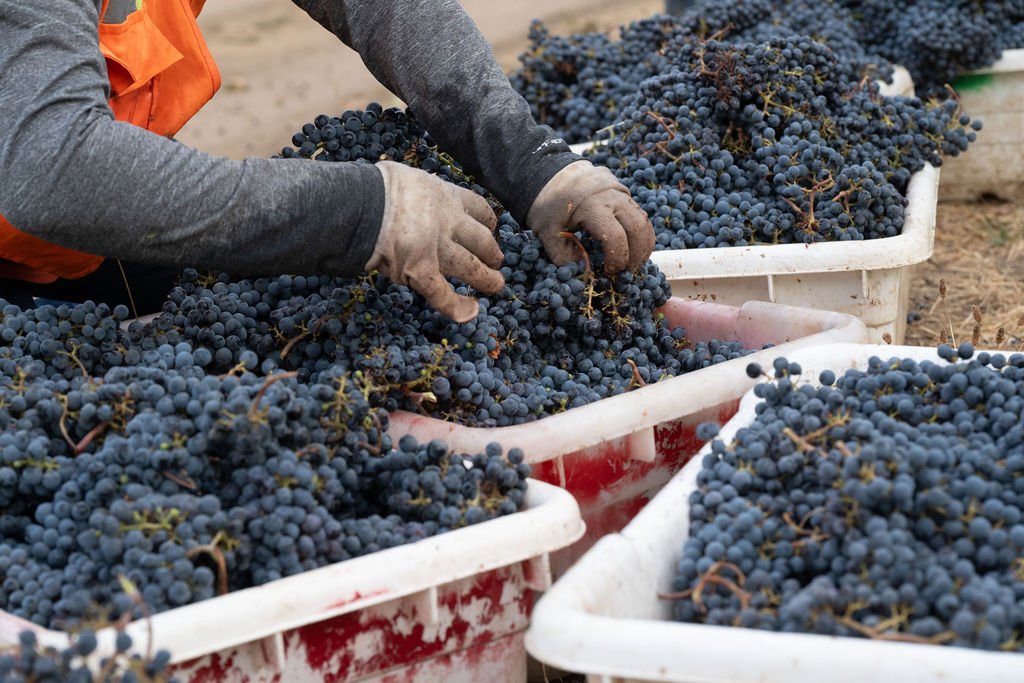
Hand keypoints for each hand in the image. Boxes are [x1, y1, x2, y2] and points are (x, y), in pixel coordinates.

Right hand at [366, 161, 504, 322]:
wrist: (358, 203)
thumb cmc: (374, 187)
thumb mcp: (406, 176)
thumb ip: (417, 190)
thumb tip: (408, 193)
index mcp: (445, 196)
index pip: (479, 209)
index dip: (488, 222)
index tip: (491, 228)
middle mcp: (448, 223)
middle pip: (482, 240)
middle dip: (492, 253)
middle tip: (496, 261)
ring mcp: (436, 249)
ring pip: (471, 268)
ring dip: (486, 279)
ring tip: (495, 285)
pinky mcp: (420, 272)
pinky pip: (443, 295)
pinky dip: (458, 306)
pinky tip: (471, 311)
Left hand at [526, 161, 654, 272]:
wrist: (548, 172)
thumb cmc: (546, 204)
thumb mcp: (547, 233)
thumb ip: (564, 257)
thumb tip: (585, 272)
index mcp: (591, 206)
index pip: (615, 238)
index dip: (616, 260)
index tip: (608, 272)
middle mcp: (611, 196)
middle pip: (638, 228)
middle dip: (637, 255)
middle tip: (628, 273)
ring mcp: (620, 190)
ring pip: (644, 219)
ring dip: (644, 244)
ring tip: (635, 262)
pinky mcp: (623, 189)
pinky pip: (639, 212)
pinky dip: (641, 232)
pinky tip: (633, 246)